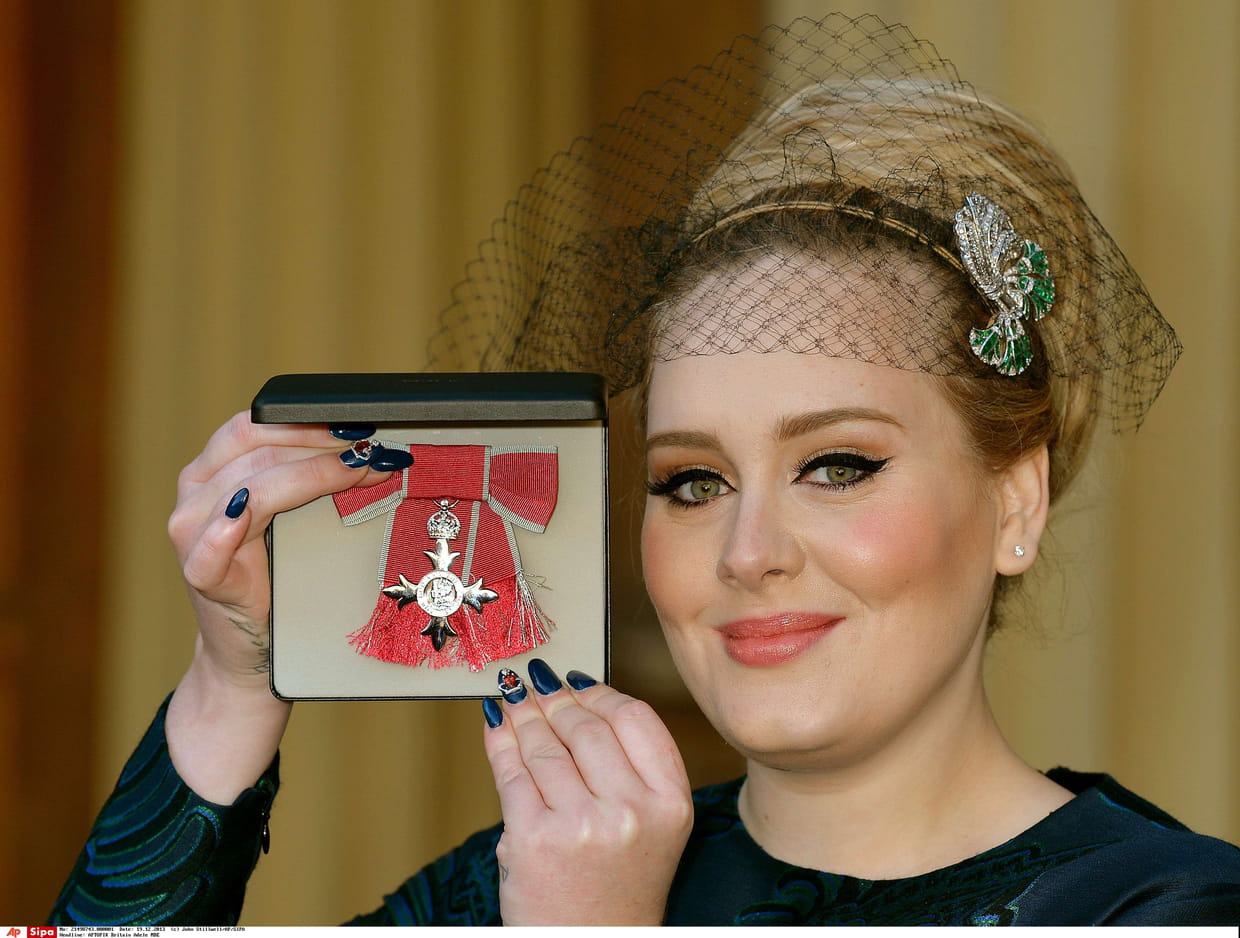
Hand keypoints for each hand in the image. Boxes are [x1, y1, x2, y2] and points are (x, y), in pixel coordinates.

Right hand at [165, 412, 400, 801]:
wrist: (249, 654)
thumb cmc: (277, 580)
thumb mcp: (293, 519)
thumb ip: (311, 480)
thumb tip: (373, 448)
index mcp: (213, 470)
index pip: (255, 426)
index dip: (308, 421)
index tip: (361, 424)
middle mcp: (196, 493)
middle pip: (259, 451)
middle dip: (325, 447)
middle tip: (377, 451)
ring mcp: (192, 534)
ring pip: (251, 487)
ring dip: (313, 475)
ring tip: (363, 472)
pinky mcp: (200, 576)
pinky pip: (212, 549)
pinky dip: (229, 530)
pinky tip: (245, 517)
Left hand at [482, 660, 693, 924]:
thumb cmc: (617, 885)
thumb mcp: (652, 824)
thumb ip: (628, 763)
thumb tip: (577, 693)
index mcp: (670, 803)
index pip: (635, 718)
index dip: (600, 692)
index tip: (578, 683)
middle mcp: (631, 811)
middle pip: (586, 726)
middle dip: (555, 699)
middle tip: (538, 685)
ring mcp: (581, 825)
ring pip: (544, 745)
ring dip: (523, 714)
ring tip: (514, 701)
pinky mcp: (534, 838)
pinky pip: (511, 772)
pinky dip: (499, 741)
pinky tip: (496, 724)